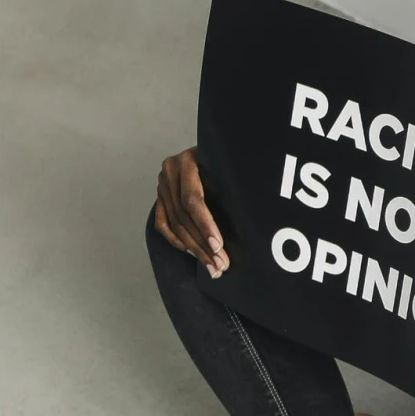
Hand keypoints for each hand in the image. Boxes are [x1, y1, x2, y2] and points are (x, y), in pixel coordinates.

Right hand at [154, 148, 227, 274]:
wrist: (211, 149)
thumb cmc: (226, 159)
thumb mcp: (228, 165)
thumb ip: (233, 181)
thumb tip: (254, 211)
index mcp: (187, 161)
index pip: (193, 199)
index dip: (205, 224)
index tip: (218, 246)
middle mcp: (170, 172)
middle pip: (184, 216)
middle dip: (203, 244)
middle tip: (219, 265)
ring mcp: (162, 185)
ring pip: (175, 224)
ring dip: (194, 249)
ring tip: (212, 266)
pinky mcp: (160, 197)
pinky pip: (163, 224)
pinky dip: (177, 241)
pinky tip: (192, 254)